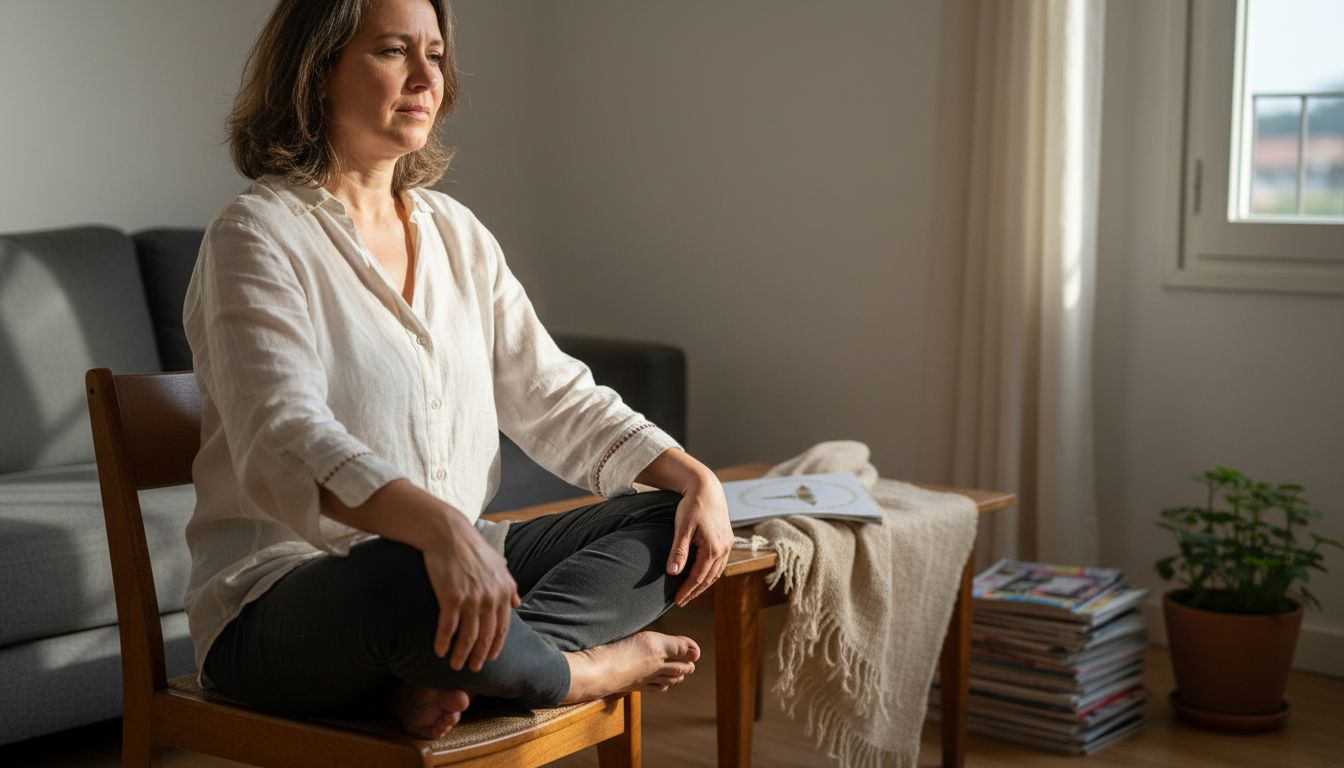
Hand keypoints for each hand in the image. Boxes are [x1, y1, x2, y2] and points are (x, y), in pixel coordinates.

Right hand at [421, 514, 520, 670]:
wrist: (448, 533)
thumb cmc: (472, 548)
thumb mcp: (499, 564)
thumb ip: (509, 586)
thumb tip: (518, 603)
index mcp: (503, 591)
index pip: (502, 627)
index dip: (496, 646)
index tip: (490, 659)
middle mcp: (490, 597)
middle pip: (486, 636)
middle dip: (480, 656)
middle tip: (473, 669)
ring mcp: (472, 598)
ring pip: (468, 637)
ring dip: (461, 654)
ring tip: (455, 665)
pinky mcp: (451, 597)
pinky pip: (448, 628)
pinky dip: (443, 642)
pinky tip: (438, 652)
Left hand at [666, 475, 733, 606]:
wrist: (706, 488)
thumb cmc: (692, 506)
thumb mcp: (682, 528)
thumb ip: (678, 551)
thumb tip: (672, 572)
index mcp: (713, 548)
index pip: (698, 577)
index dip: (687, 590)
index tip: (676, 600)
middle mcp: (724, 549)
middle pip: (709, 578)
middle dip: (695, 591)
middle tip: (681, 601)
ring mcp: (728, 545)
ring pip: (716, 572)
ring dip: (703, 584)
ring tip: (690, 593)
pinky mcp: (727, 540)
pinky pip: (720, 564)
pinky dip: (710, 573)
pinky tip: (701, 576)